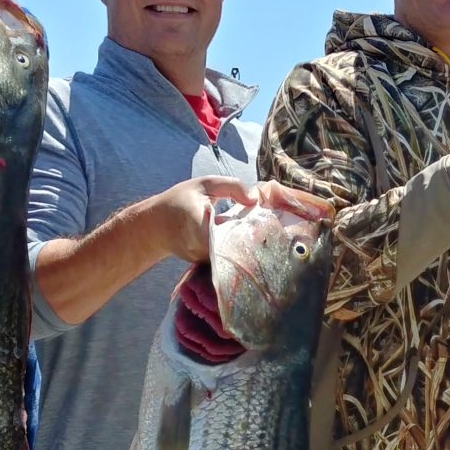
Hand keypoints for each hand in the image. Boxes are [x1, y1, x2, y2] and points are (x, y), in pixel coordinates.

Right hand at [153, 178, 333, 263]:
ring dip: (260, 252)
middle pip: (241, 252)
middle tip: (295, 242)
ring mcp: (210, 260)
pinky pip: (235, 259)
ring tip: (288, 247)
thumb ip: (231, 187)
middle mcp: (207, 248)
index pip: (229, 236)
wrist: (154, 228)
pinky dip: (250, 254)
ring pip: (240, 258)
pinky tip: (269, 248)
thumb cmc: (179, 201)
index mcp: (201, 225)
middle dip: (265, 248)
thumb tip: (257, 198)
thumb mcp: (203, 185)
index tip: (275, 234)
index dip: (253, 236)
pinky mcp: (213, 265)